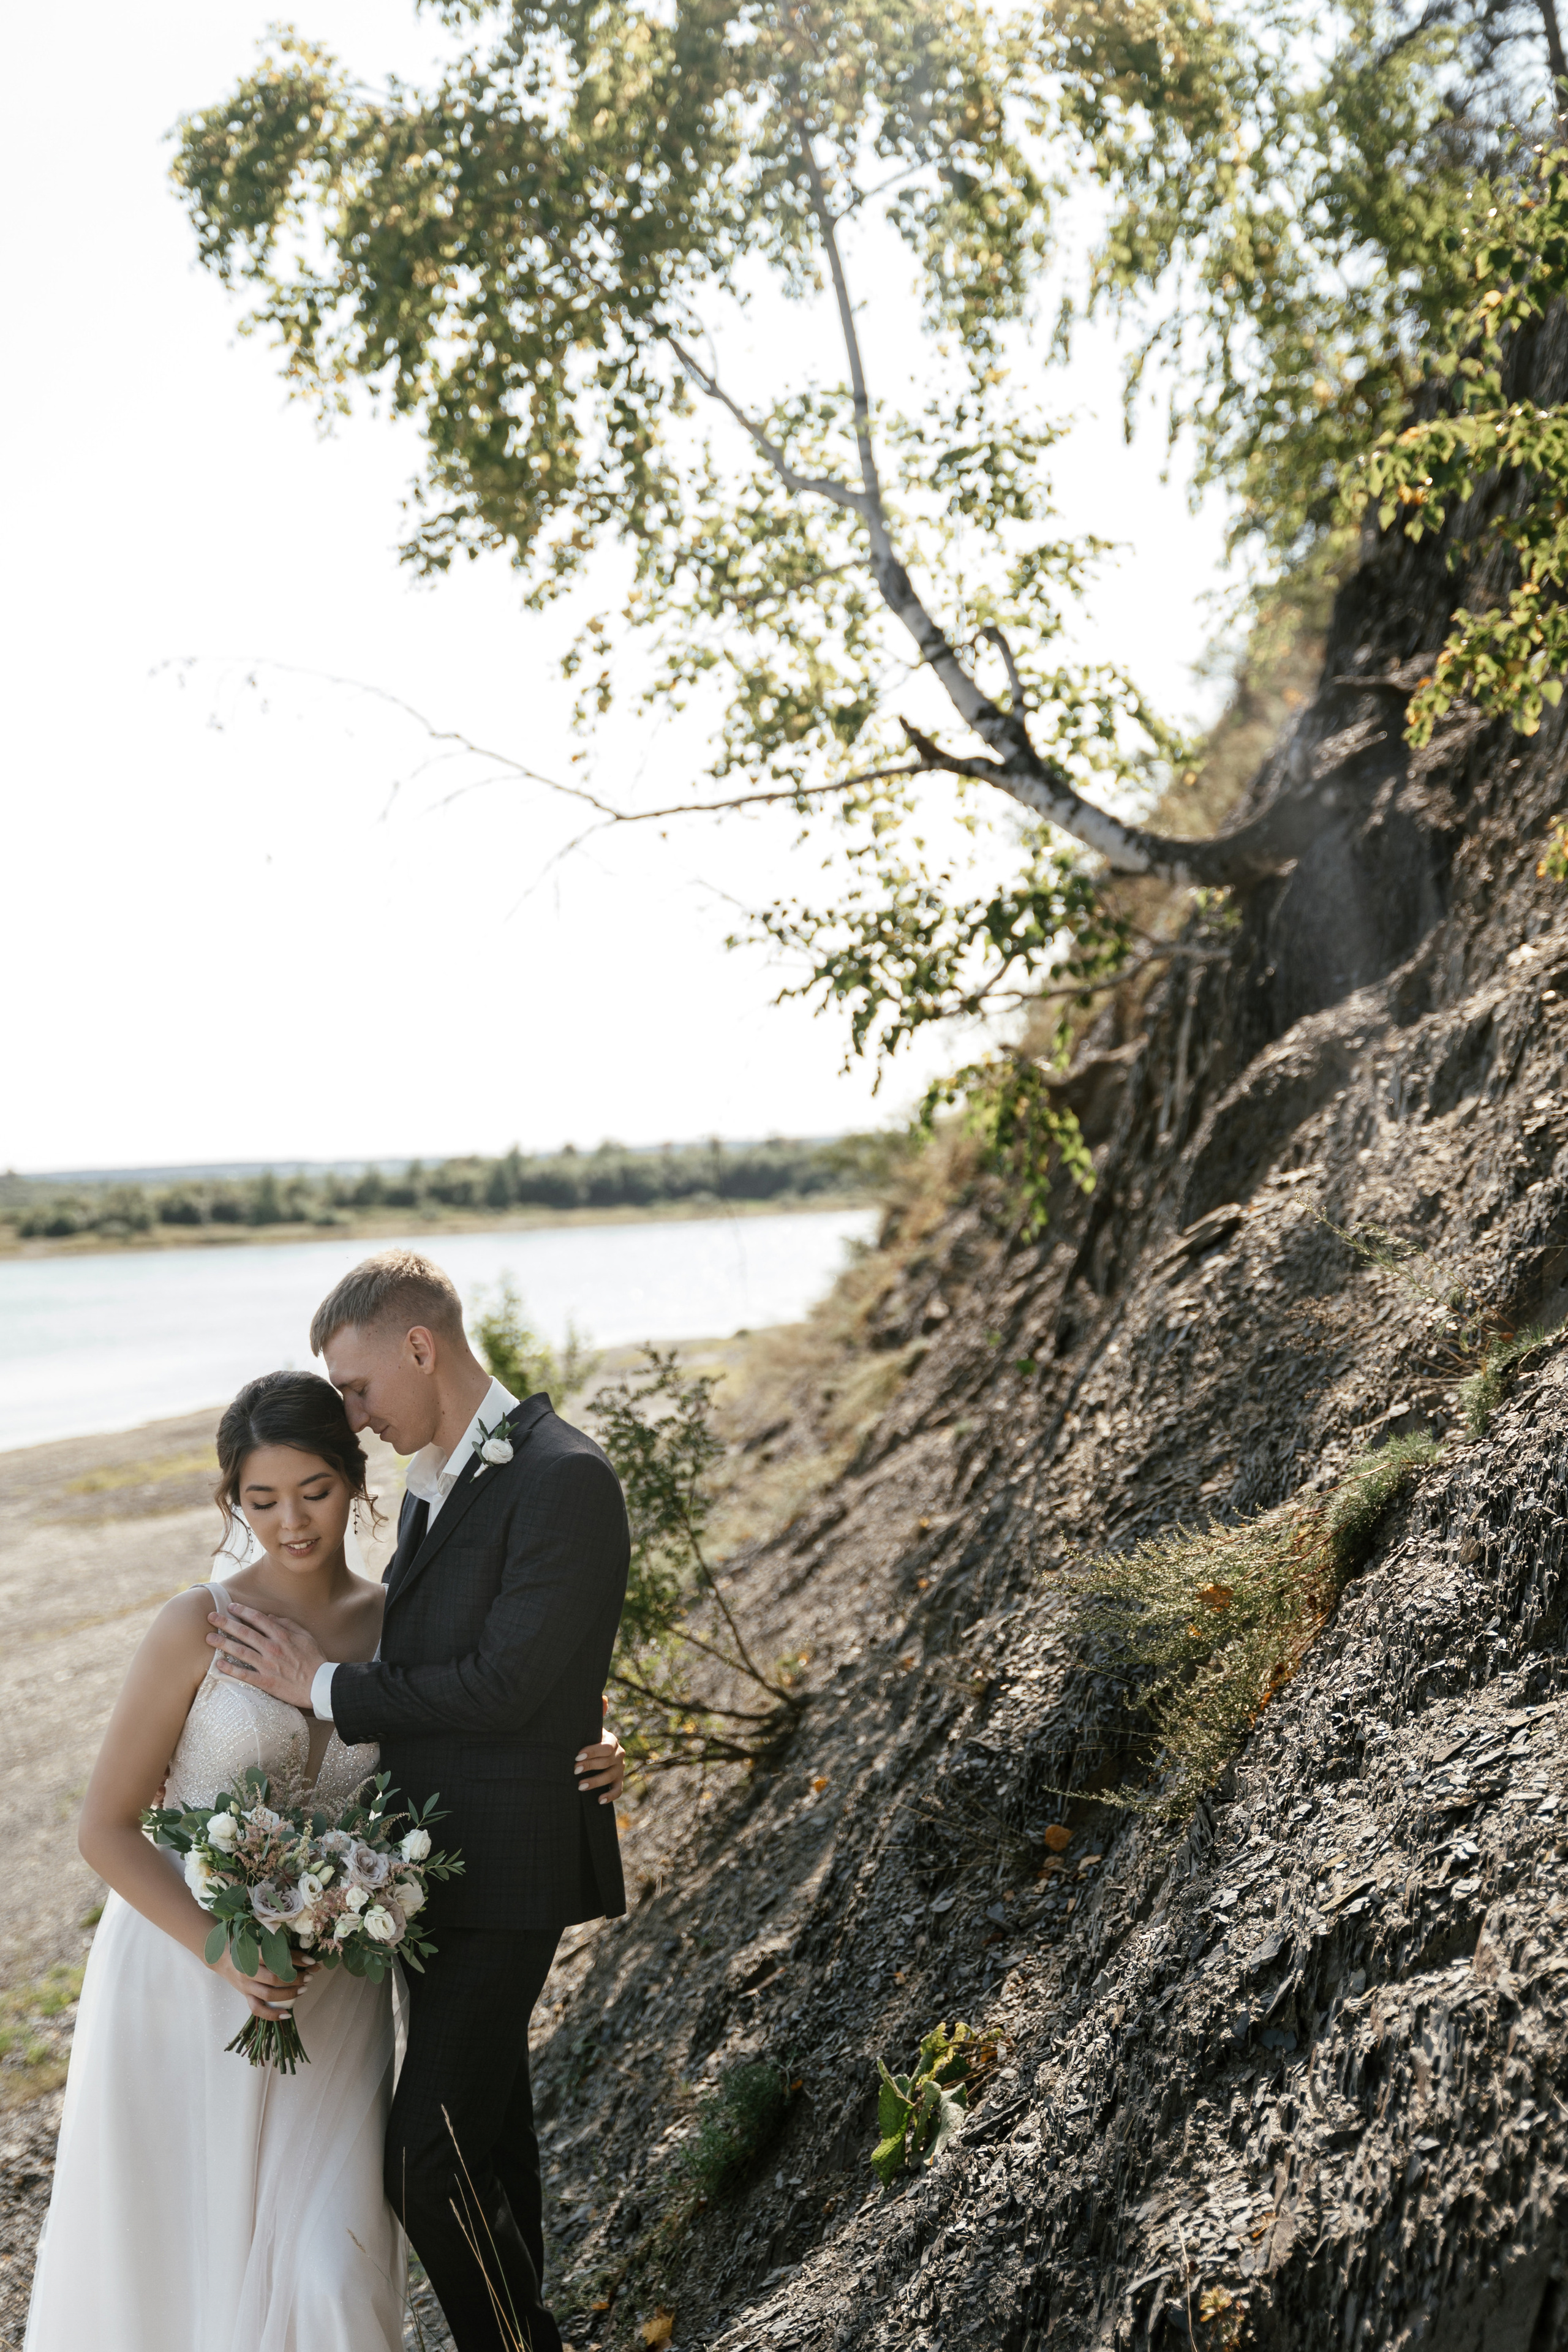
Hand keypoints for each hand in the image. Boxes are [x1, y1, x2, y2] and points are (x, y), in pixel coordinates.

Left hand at [207, 1600, 324, 1711]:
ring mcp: (268, 1665)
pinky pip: (244, 1674)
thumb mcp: (306, 1636)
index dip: (243, 1611)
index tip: (230, 1607)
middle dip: (226, 1623)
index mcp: (282, 1636)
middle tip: (211, 1617)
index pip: (258, 1619)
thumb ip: (288, 1624)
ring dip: (223, 1643)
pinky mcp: (266, 1682)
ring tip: (209, 1638)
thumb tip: (271, 1617)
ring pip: (241, 1651)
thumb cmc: (315, 1660)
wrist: (320, 1685)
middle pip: (245, 1632)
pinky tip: (218, 1664)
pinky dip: (230, 1669)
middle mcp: (272, 1648)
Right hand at [212, 1945, 314, 2020]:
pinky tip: (287, 2014)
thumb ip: (277, 1945)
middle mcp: (248, 1971)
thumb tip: (304, 1952)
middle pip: (274, 1978)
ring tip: (304, 1988)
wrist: (220, 1957)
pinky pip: (257, 2009)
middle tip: (309, 1976)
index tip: (311, 1961)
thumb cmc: (244, 1944)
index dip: (295, 1959)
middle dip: (295, 1978)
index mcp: (251, 1954)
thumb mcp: (257, 1940)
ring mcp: (246, 1986)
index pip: (276, 1957)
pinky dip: (272, 2014)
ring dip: (289, 1993)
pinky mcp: (245, 1996)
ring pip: (268, 1994)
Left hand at [575, 1701, 625, 1804]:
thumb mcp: (592, 1727)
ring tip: (579, 1786)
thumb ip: (597, 1713)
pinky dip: (610, 1796)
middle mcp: (619, 1755)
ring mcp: (620, 1769)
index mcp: (612, 1741)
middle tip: (574, 1770)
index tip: (577, 1755)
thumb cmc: (590, 1739)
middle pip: (606, 1762)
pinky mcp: (619, 1781)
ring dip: (596, 1782)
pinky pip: (618, 1790)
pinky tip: (598, 1800)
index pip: (605, 1747)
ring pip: (610, 1777)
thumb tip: (603, 1697)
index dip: (592, 1751)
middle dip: (590, 1766)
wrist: (597, 1754)